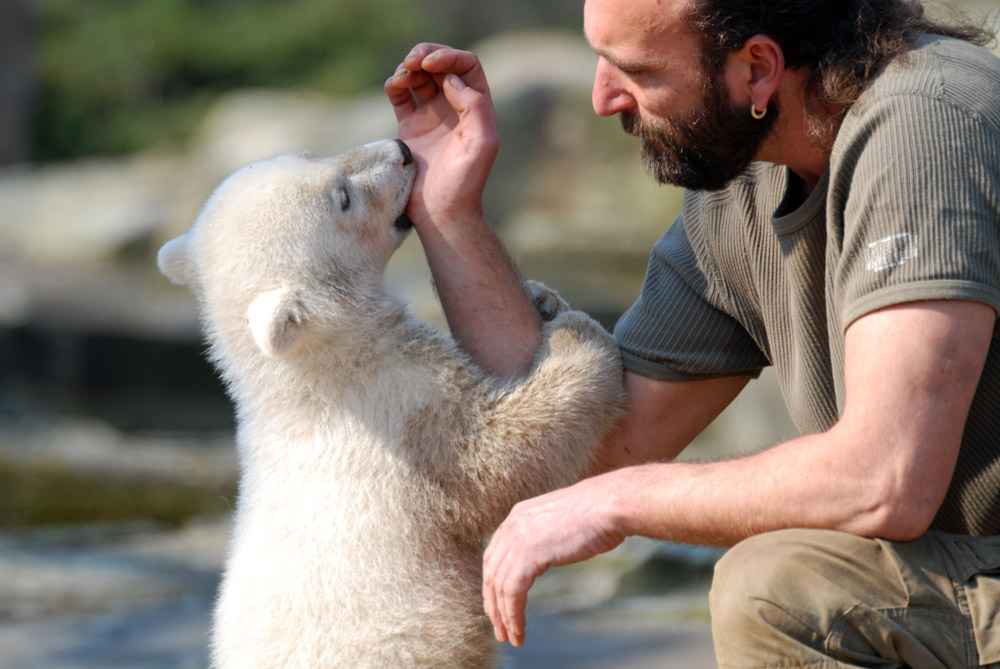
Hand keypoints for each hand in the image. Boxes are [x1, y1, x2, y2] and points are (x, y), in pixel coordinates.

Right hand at [384, 43, 498, 228]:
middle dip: (427, 55)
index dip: (449, 57)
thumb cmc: (465, 182)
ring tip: (403, 76)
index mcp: (477, 108)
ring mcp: (431, 116)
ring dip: (409, 67)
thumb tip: (451, 80)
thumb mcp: (481, 144)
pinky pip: (401, 95)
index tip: (432, 64)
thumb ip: (474, 107)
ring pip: (419, 76)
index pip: (466, 66)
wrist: (441, 212)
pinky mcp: (410, 127)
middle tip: (413, 61)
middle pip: (441, 66)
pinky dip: (395, 84)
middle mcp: (455, 108)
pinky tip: (395, 87)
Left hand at [482, 476, 625, 646]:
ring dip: (503, 615)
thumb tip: (544, 552)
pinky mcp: (529, 553)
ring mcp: (519, 537)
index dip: (493, 582)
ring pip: (500, 585)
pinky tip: (519, 631)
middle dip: (493, 602)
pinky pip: (512, 591)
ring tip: (509, 637)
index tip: (497, 604)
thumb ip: (544, 535)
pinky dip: (513, 615)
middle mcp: (512, 524)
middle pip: (491, 571)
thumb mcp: (559, 522)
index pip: (494, 554)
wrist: (609, 505)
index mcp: (518, 515)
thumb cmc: (597, 514)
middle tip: (499, 628)